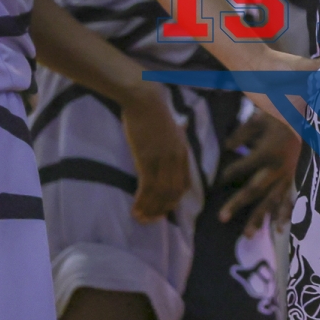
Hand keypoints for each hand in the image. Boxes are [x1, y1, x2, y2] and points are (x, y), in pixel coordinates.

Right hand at [121, 83, 191, 222]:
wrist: (144, 100)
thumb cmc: (154, 110)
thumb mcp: (172, 124)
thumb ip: (177, 132)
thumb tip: (182, 125)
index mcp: (183, 153)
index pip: (185, 184)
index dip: (175, 200)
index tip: (164, 208)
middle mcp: (176, 159)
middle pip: (174, 193)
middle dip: (162, 210)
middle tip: (150, 219)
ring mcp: (162, 160)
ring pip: (160, 194)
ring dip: (150, 210)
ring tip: (140, 218)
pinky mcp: (147, 160)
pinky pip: (147, 188)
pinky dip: (142, 201)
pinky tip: (134, 208)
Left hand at [219, 111, 301, 234]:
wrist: (311, 121)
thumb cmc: (283, 118)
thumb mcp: (261, 119)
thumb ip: (242, 133)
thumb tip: (227, 147)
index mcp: (267, 153)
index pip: (243, 167)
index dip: (229, 173)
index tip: (219, 180)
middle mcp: (277, 169)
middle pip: (254, 190)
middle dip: (237, 204)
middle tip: (221, 218)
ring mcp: (289, 177)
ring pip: (272, 201)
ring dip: (259, 218)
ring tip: (248, 235)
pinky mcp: (298, 180)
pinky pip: (291, 200)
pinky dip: (285, 214)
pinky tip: (279, 229)